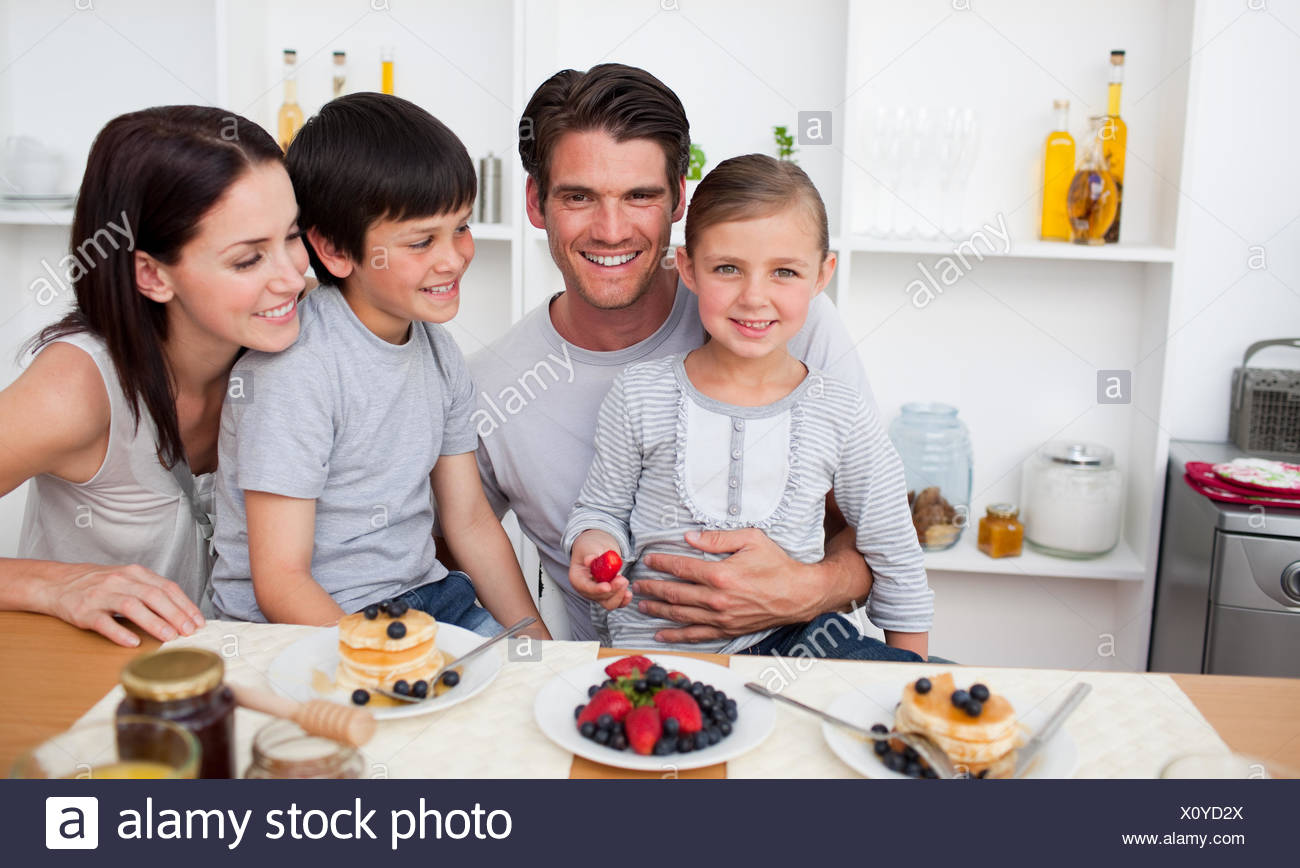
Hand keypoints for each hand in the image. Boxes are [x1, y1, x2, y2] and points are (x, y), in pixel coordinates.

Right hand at [39, 563, 204, 646]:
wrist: (57, 583)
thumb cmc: (98, 584)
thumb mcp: (127, 579)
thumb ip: (151, 590)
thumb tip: (181, 612)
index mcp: (135, 573)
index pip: (167, 587)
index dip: (185, 605)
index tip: (198, 621)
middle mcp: (120, 581)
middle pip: (154, 596)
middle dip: (175, 614)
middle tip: (189, 631)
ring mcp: (102, 595)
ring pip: (132, 606)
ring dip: (154, 622)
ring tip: (169, 636)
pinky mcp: (84, 612)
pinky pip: (104, 622)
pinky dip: (120, 632)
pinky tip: (133, 642)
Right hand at [568, 530, 630, 610]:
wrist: (597, 550)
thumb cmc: (591, 548)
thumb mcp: (590, 548)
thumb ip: (591, 554)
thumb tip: (590, 560)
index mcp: (577, 578)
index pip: (585, 587)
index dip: (596, 589)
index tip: (607, 586)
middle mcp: (586, 590)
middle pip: (598, 597)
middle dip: (612, 590)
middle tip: (622, 579)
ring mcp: (597, 595)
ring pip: (608, 603)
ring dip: (619, 595)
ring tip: (624, 581)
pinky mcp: (608, 596)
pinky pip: (616, 603)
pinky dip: (623, 600)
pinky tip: (629, 593)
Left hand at [637, 528, 824, 642]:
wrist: (799, 594)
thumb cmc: (777, 565)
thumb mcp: (751, 540)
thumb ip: (717, 538)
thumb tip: (689, 537)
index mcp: (720, 574)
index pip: (681, 567)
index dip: (661, 562)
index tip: (648, 560)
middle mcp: (716, 598)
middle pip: (675, 593)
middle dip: (652, 588)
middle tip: (637, 584)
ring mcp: (720, 617)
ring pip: (680, 615)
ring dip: (658, 610)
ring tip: (641, 605)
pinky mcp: (726, 630)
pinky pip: (695, 635)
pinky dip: (676, 635)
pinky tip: (660, 633)